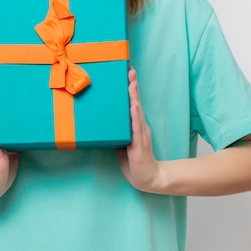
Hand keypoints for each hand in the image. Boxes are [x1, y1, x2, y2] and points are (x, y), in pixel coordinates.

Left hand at [117, 67, 160, 191]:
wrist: (149, 179)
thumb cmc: (134, 161)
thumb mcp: (121, 143)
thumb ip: (116, 132)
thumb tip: (102, 121)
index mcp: (135, 125)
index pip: (132, 103)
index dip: (130, 89)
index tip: (127, 73)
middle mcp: (139, 126)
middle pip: (135, 103)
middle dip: (132, 86)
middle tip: (130, 71)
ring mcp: (141, 134)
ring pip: (137, 112)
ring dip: (134, 97)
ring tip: (131, 83)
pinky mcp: (139, 145)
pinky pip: (136, 129)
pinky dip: (135, 117)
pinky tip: (133, 107)